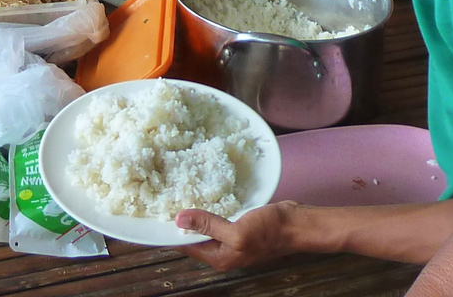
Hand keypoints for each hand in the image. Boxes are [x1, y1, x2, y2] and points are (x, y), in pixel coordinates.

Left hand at [176, 202, 299, 270]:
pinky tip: (201, 194)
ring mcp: (232, 238)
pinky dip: (209, 207)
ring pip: (205, 225)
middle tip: (164, 198)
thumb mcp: (237, 231)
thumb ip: (208, 225)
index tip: (155, 214)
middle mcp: (223, 250)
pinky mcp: (238, 225)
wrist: (297, 225)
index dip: (171, 232)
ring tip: (177, 193)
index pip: (187, 245)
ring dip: (195, 212)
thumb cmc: (270, 231)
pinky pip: (217, 217)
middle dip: (181, 221)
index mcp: (220, 257)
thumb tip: (179, 219)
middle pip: (194, 236)